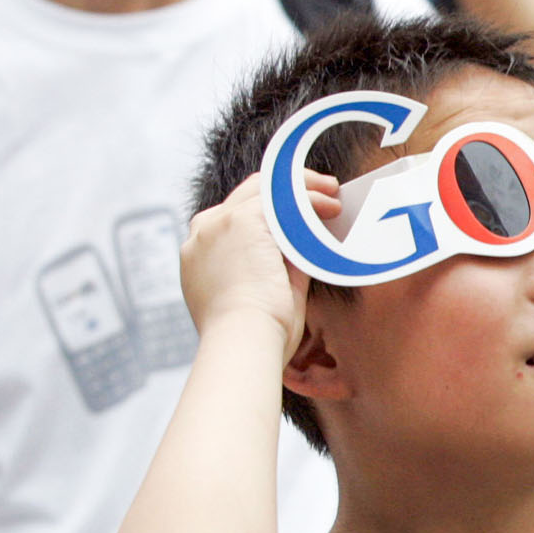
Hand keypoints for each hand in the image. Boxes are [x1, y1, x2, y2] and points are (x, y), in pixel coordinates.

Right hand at [182, 172, 336, 346]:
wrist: (244, 342)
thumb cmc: (258, 337)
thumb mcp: (266, 295)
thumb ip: (279, 267)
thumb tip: (304, 248)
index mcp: (201, 256)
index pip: (234, 219)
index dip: (271, 212)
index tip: (299, 214)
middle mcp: (202, 235)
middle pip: (246, 197)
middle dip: (287, 192)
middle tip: (323, 193)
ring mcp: (217, 225)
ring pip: (262, 191)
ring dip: (302, 189)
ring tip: (332, 195)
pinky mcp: (239, 222)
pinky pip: (278, 197)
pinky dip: (307, 197)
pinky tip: (330, 205)